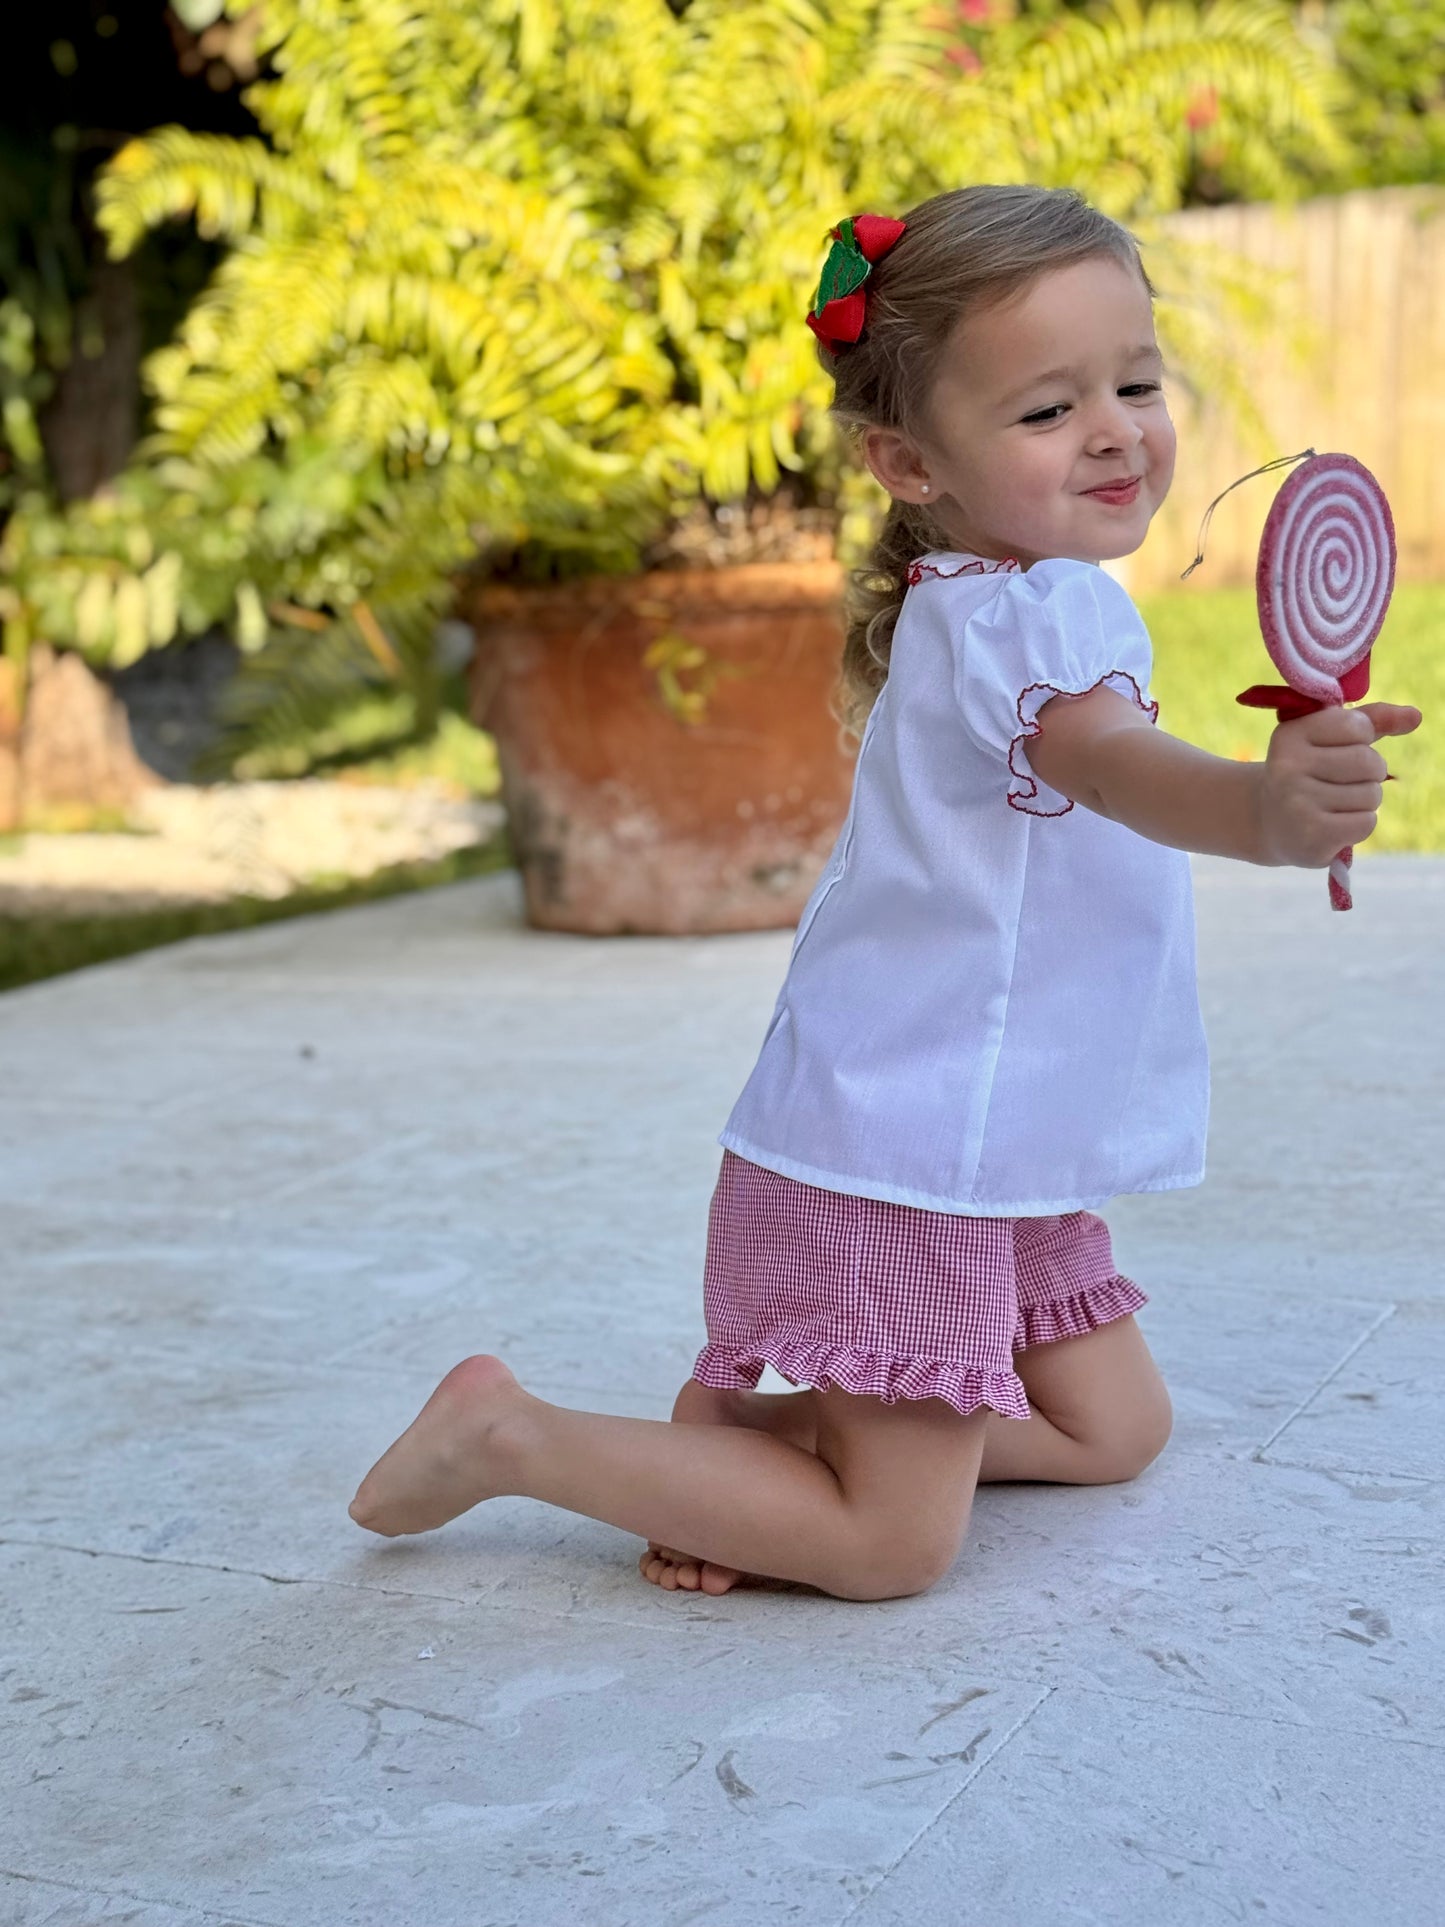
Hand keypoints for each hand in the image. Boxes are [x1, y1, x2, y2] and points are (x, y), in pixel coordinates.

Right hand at [1258, 701, 1421, 866]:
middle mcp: (1288, 766)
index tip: (1336, 752)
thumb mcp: (1331, 739)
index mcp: (1291, 734)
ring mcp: (1297, 802)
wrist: (1270, 823)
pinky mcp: (1311, 835)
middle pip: (1369, 762)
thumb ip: (1372, 721)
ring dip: (1363, 803)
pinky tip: (1335, 826)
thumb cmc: (1309, 773)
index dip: (1361, 741)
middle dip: (1370, 775)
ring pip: (1371, 794)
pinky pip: (1366, 823)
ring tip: (1335, 806)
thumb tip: (1415, 716)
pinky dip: (1359, 826)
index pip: (1359, 727)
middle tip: (1342, 784)